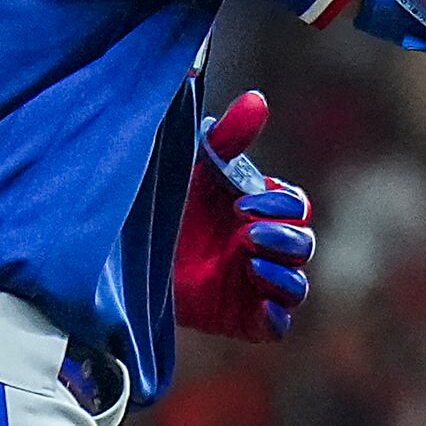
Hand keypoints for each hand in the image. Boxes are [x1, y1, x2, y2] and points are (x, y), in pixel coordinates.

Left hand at [175, 91, 314, 342]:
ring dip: (284, 275)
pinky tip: (261, 304)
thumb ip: (228, 139)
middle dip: (283, 239)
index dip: (280, 205)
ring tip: (250, 264)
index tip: (243, 203)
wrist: (121, 258)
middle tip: (248, 234)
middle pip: (304, 246)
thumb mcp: (193, 170)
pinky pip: (277, 326)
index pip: (297, 207)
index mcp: (264, 212)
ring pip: (298, 286)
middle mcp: (267, 249)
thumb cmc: (163, 207)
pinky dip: (276, 317)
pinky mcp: (242, 320)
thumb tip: (258, 99)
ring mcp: (257, 287)